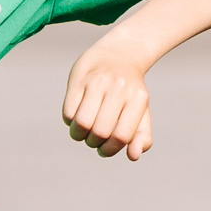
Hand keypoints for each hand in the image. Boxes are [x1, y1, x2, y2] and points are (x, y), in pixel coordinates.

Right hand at [61, 34, 156, 159]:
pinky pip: (68, 112)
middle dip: (93, 143)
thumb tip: (133, 156)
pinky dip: (69, 121)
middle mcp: (119, 88)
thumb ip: (142, 137)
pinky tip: (75, 115)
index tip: (104, 149)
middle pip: (100, 132)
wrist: (118, 54)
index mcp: (138, 98)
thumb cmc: (130, 93)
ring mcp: (98, 81)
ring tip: (81, 131)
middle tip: (93, 138)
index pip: (121, 136)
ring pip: (82, 123)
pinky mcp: (79, 77)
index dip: (109, 150)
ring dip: (78, 135)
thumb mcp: (141, 113)